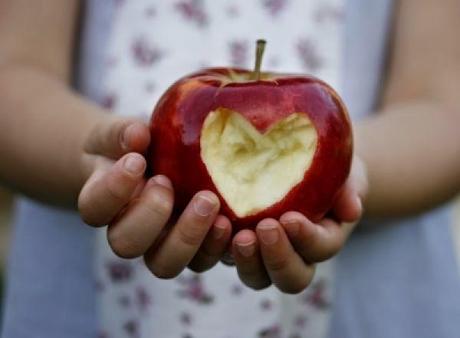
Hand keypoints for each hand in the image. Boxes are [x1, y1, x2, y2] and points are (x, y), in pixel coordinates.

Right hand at [78, 117, 231, 277]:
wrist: (148, 165)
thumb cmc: (131, 149)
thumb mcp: (119, 134)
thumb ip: (121, 133)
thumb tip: (137, 134)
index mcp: (103, 204)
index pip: (95, 209)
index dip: (113, 190)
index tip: (136, 160)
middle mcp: (128, 232)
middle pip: (127, 244)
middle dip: (150, 216)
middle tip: (167, 182)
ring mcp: (159, 246)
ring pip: (164, 264)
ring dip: (187, 237)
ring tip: (209, 202)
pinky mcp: (192, 249)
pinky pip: (202, 260)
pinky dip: (216, 245)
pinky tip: (229, 221)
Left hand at [228, 156, 367, 292]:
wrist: (296, 164)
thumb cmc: (322, 167)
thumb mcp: (342, 170)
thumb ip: (349, 187)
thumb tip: (352, 209)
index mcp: (321, 238)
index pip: (320, 250)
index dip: (307, 240)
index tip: (291, 218)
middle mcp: (293, 254)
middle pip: (289, 279)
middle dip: (277, 259)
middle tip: (264, 229)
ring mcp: (262, 253)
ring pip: (255, 277)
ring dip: (246, 261)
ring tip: (237, 235)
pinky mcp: (234, 242)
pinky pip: (222, 257)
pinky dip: (215, 246)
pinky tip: (212, 222)